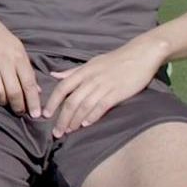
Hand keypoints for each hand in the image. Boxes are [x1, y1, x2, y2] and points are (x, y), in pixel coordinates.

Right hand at [0, 11, 40, 116]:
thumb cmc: (2, 38)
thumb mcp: (19, 49)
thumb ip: (27, 70)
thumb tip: (37, 91)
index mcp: (18, 57)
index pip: (29, 84)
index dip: (33, 101)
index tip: (36, 114)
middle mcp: (4, 62)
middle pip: (13, 91)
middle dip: (18, 107)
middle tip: (20, 112)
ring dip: (3, 102)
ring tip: (6, 103)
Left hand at [43, 42, 160, 137]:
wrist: (140, 54)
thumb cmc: (115, 60)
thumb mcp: (91, 63)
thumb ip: (72, 72)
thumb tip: (54, 75)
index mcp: (83, 72)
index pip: (62, 88)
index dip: (52, 102)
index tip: (45, 115)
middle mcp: (90, 79)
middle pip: (71, 101)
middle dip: (62, 118)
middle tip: (57, 132)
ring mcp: (104, 86)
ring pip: (84, 106)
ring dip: (75, 121)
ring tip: (69, 131)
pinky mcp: (117, 92)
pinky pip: (102, 106)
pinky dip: (93, 116)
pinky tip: (86, 125)